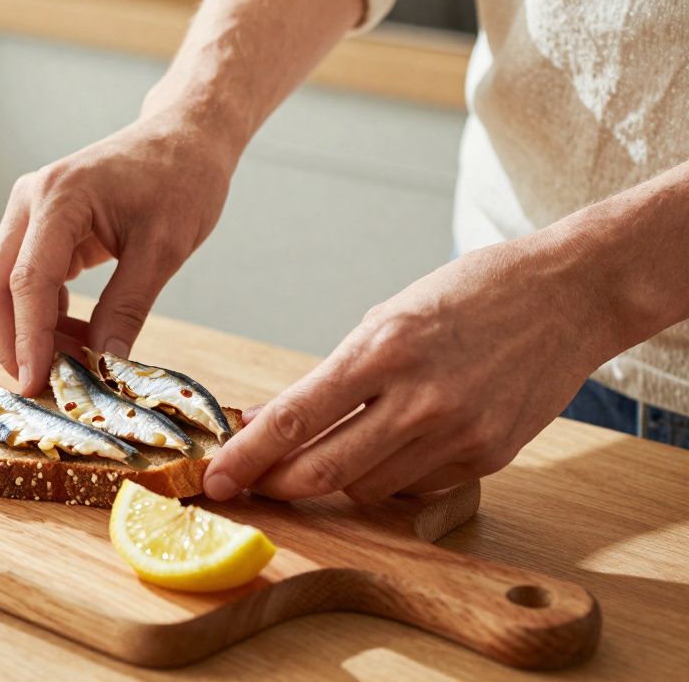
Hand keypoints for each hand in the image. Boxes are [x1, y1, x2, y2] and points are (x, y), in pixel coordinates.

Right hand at [0, 113, 235, 393]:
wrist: (186, 136)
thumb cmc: (182, 178)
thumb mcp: (164, 249)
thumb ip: (128, 308)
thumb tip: (106, 367)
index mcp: (59, 197)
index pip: (26, 281)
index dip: (27, 340)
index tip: (36, 385)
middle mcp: (31, 201)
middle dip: (12, 341)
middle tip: (43, 388)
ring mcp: (31, 212)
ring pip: (6, 286)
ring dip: (31, 331)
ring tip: (75, 365)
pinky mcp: (42, 227)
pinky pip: (29, 280)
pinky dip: (46, 315)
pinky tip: (80, 337)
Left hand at [204, 237, 611, 502]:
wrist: (568, 294)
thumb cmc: (468, 295)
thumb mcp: (387, 318)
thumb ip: (332, 377)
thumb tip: (272, 421)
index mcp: (384, 349)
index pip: (297, 417)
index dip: (248, 455)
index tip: (214, 478)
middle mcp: (420, 398)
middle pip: (324, 470)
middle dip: (277, 484)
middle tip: (249, 485)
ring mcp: (458, 434)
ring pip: (366, 488)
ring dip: (334, 479)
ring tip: (327, 452)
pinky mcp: (488, 457)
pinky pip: (415, 487)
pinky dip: (389, 476)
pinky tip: (391, 446)